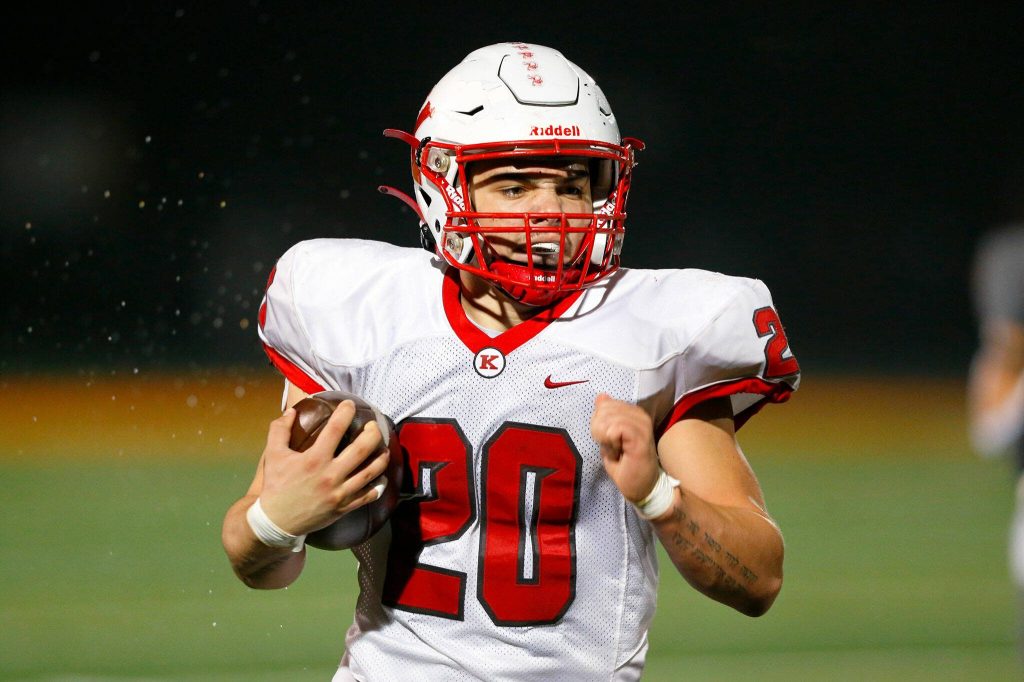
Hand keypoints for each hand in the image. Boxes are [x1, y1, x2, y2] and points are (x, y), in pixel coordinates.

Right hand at [257, 400, 390, 534]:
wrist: (276, 522)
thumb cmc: (276, 487)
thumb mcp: (273, 456)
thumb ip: (279, 431)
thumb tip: (291, 411)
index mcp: (314, 459)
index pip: (336, 429)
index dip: (345, 412)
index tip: (350, 404)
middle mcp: (331, 475)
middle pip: (362, 449)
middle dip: (373, 433)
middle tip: (373, 425)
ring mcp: (340, 492)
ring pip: (371, 472)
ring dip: (381, 458)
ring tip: (383, 448)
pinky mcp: (344, 507)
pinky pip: (369, 495)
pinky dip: (379, 485)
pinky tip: (381, 477)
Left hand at [590, 394, 660, 502]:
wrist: (642, 488)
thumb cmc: (626, 467)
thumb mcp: (608, 438)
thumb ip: (605, 417)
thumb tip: (601, 396)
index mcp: (633, 413)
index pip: (604, 404)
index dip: (598, 423)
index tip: (609, 441)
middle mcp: (640, 416)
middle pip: (604, 409)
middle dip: (599, 430)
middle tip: (612, 447)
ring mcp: (642, 426)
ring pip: (609, 418)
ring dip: (605, 438)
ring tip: (616, 450)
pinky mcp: (641, 438)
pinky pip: (616, 428)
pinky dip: (610, 441)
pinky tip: (617, 450)